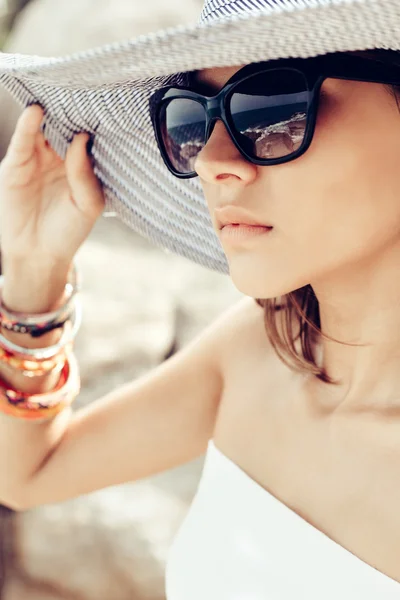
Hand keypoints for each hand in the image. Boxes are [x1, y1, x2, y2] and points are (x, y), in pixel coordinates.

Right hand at [0, 104, 104, 266]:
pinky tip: (35, 111)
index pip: (86, 136)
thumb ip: (85, 174)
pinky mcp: (16, 165)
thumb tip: (82, 139)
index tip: (103, 100)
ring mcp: (37, 159)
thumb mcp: (87, 205)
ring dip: (48, 110)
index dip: (93, 119)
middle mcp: (58, 158)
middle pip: (63, 125)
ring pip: (42, 128)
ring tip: (56, 89)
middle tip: (79, 83)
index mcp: (81, 166)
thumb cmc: (68, 231)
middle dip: (70, 107)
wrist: (39, 254)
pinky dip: (27, 125)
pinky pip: (23, 141)